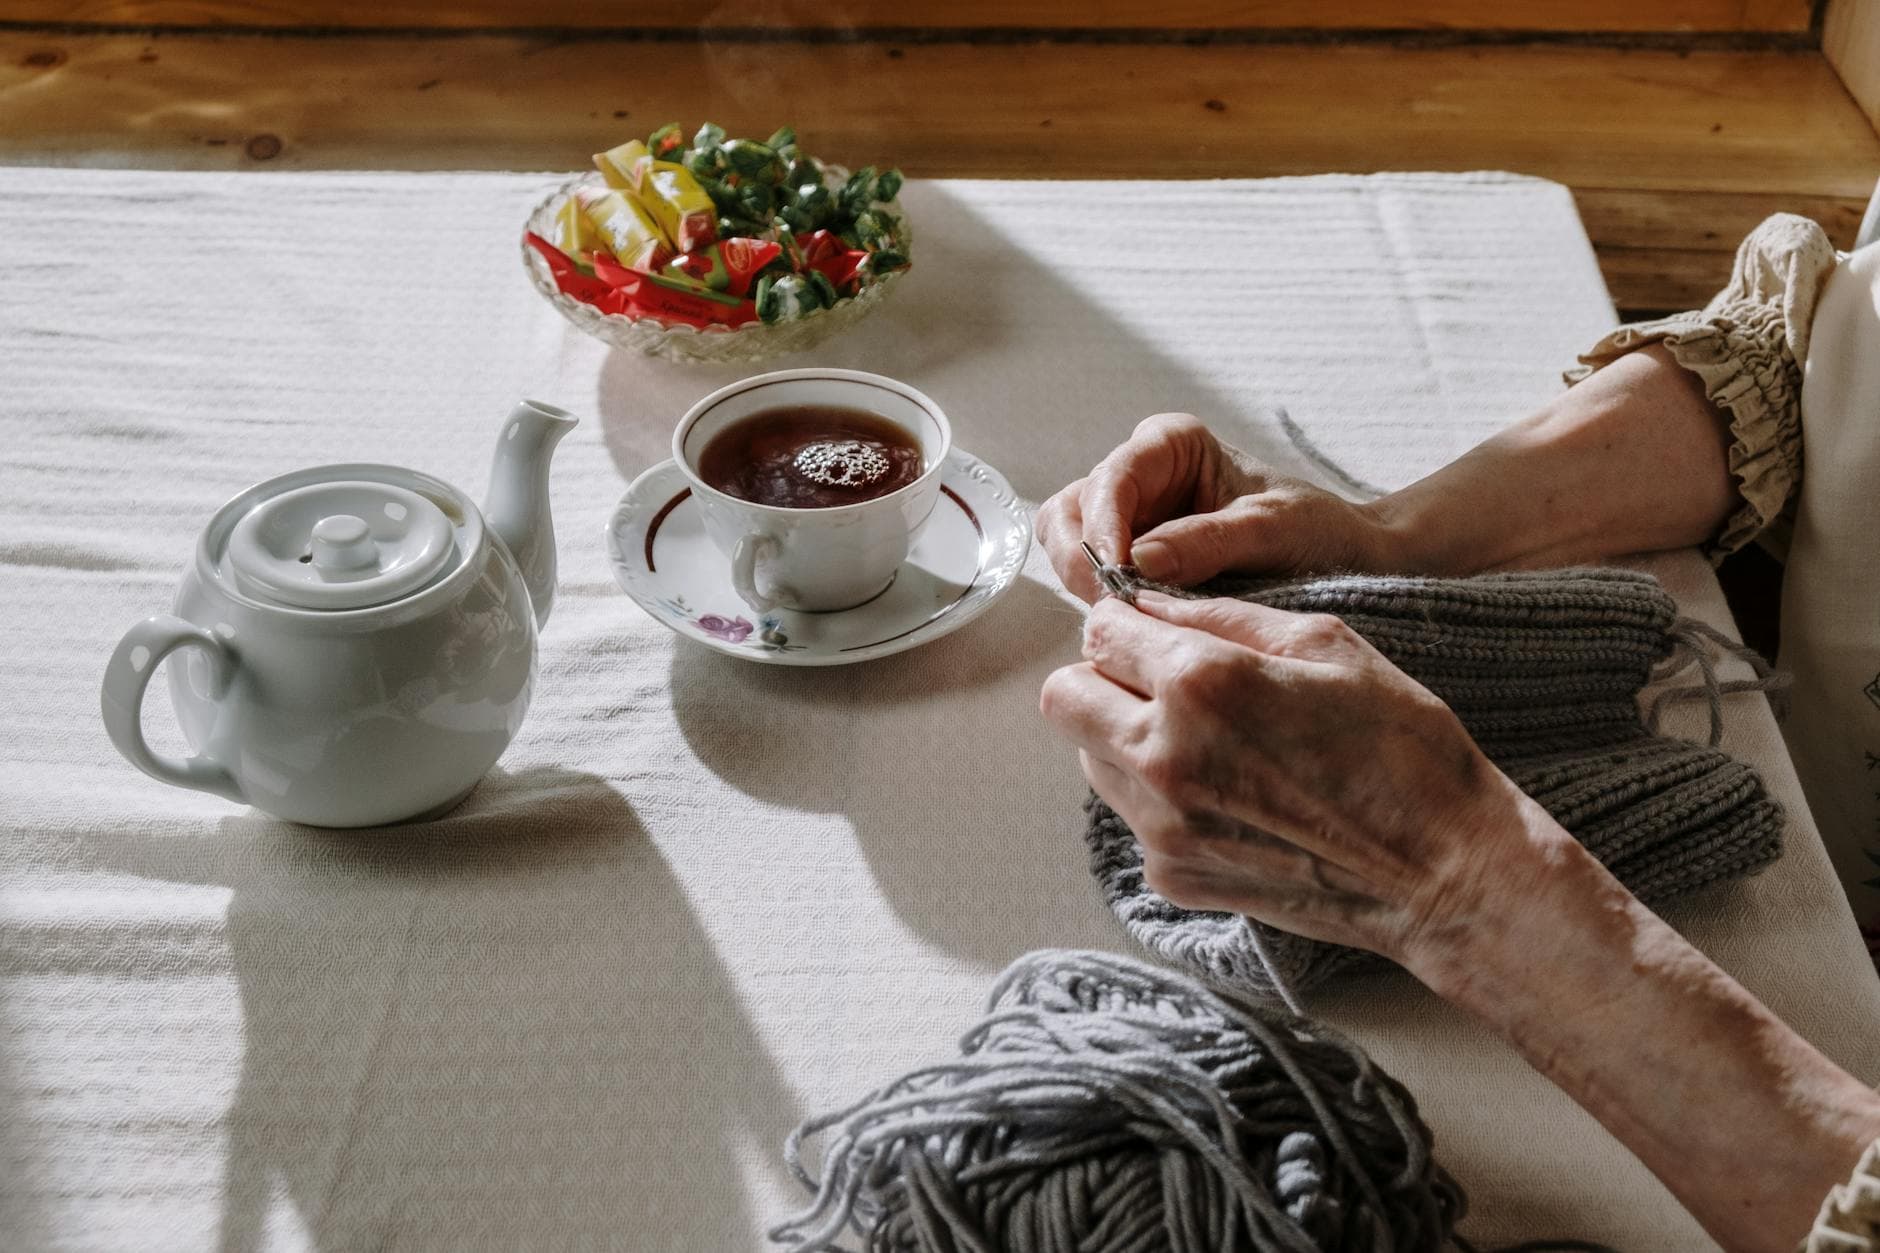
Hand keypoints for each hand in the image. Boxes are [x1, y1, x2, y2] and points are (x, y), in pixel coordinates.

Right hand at [1037, 413, 1393, 602]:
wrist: (1347, 563)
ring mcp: (1129, 525)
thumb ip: (1207, 542)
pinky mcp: (1130, 567)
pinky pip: (1091, 582)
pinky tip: (1132, 626)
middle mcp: (1140, 480)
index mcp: (1171, 446)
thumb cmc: (1316, 531)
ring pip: (1068, 547)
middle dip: (1082, 558)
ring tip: (1125, 619)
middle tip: (1113, 607)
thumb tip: (1137, 561)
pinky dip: (1100, 604)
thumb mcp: (1272, 530)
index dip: (1102, 526)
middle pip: (1071, 512)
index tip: (1117, 574)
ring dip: (1085, 584)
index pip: (1112, 479)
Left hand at [1038, 589, 1571, 971]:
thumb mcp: (1325, 642)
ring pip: (1088, 758)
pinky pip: (1130, 816)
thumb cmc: (1401, 747)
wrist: (1442, 872)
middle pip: (1064, 697)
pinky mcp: (1172, 875)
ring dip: (1124, 737)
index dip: (1127, 622)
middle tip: (1162, 681)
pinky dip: (1159, 798)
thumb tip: (1150, 600)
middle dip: (1103, 678)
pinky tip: (1230, 794)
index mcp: (1201, 683)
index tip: (1159, 630)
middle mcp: (1164, 756)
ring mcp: (1161, 825)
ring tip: (1207, 740)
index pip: (1098, 630)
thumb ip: (1222, 613)